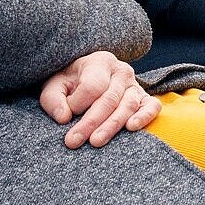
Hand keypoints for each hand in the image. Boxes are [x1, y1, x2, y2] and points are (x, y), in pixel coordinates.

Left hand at [39, 51, 158, 148]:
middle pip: (109, 99)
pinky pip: (152, 106)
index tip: (64, 118)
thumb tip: (64, 118)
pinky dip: (145, 116)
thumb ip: (53, 100)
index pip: (92, 85)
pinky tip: (132, 127)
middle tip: (74, 141)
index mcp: (99, 62)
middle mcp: (121, 71)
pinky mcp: (145, 99)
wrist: (85, 80)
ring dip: (111, 126)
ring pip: (127, 106)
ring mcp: (135, 85)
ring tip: (95, 142)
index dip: (77, 103)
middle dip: (91, 122)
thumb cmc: (70, 84)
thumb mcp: (54, 86)